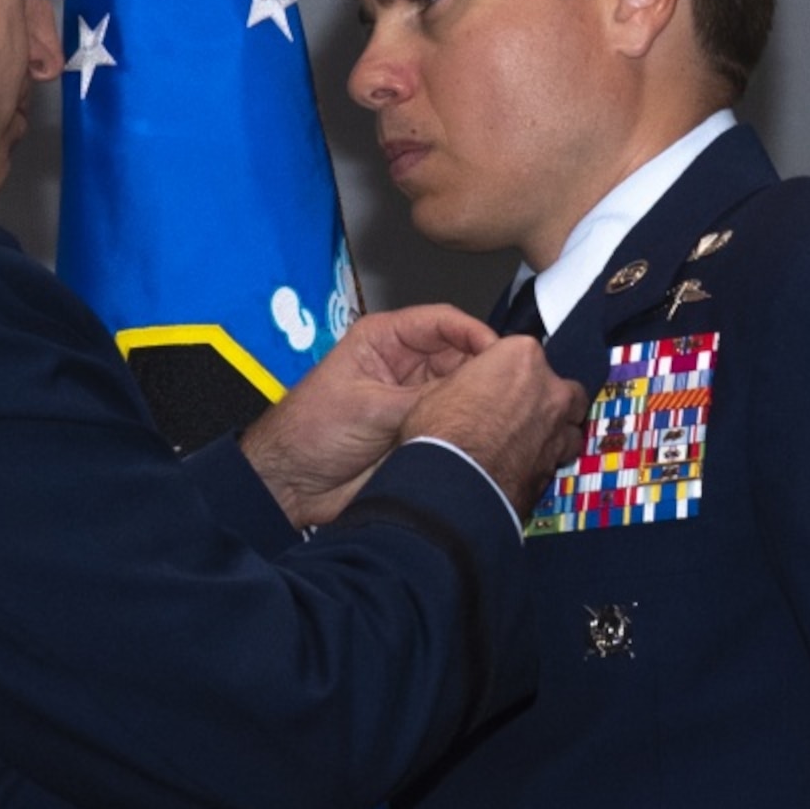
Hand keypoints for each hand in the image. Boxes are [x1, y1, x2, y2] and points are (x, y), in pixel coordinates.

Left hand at [241, 304, 496, 525]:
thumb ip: (423, 399)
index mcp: (385, 340)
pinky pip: (456, 423)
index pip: (443, 323)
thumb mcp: (369, 408)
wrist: (291, 485)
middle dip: (487, 368)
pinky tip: (494, 433)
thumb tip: (476, 392)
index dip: (476, 333)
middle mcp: (405, 365)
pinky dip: (474, 427)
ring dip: (483, 400)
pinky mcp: (420, 432)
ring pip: (464, 390)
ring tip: (511, 411)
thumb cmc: (309, 433)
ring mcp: (415, 399)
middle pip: (462, 355)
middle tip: (518, 386)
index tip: (503, 353)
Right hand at [401, 336, 589, 517]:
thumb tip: (465, 390)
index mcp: (521, 357)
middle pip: (562, 387)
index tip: (495, 381)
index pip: (524, 352)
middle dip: (545, 398)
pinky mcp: (555, 466)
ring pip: (569, 425)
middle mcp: (550, 389)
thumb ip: (469, 382)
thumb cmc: (443, 434)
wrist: (453, 483)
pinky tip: (522, 465)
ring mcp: (559, 429)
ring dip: (552, 430)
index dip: (508, 369)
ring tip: (524, 439)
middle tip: (517, 409)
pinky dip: (543, 460)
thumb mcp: (439, 389)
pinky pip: (556, 458)